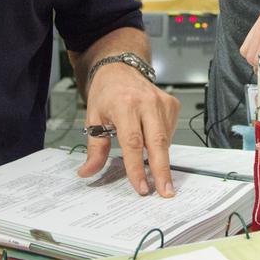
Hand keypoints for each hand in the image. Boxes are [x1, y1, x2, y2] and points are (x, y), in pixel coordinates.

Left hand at [76, 63, 180, 196]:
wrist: (120, 68)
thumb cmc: (106, 93)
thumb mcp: (93, 118)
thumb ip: (95, 148)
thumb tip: (88, 172)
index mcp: (124, 105)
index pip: (132, 142)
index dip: (137, 167)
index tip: (141, 187)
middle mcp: (146, 102)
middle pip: (157, 142)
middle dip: (162, 170)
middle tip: (165, 192)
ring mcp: (161, 102)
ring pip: (165, 140)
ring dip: (160, 159)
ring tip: (157, 173)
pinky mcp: (172, 104)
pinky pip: (170, 132)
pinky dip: (163, 144)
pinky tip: (153, 143)